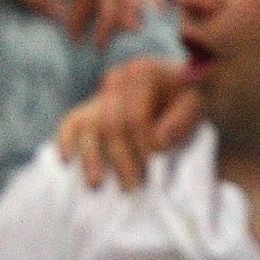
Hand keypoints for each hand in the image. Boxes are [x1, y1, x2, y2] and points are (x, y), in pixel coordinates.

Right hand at [55, 54, 201, 188]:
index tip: (155, 166)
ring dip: (92, 158)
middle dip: (122, 159)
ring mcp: (101, 93)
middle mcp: (117, 79)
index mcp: (143, 73)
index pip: (134, 117)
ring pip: (89, 127)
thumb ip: (181, 119)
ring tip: (97, 185)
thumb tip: (158, 141)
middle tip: (134, 187)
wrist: (175, 88)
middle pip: (111, 125)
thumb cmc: (185, 100)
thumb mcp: (194, 104)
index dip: (143, 145)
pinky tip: (66, 160)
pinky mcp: (89, 108)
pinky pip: (71, 122)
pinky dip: (65, 140)